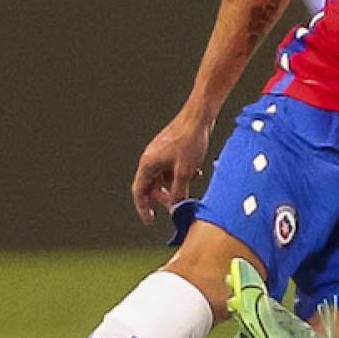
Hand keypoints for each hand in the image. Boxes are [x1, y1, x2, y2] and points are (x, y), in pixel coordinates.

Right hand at [131, 111, 213, 225]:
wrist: (199, 116)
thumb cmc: (189, 140)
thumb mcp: (184, 172)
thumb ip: (178, 193)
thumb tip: (174, 209)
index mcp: (148, 164)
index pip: (139, 192)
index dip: (143, 208)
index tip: (151, 220)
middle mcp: (150, 159)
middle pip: (151, 185)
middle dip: (164, 197)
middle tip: (176, 204)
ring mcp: (160, 153)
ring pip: (164, 177)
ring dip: (175, 184)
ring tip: (190, 184)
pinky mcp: (171, 149)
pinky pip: (172, 167)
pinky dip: (181, 173)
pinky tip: (195, 172)